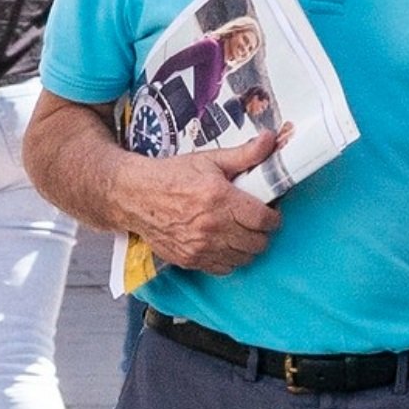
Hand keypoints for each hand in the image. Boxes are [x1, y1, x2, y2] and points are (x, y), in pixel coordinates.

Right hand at [119, 126, 291, 275]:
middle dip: (263, 232)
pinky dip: (229, 259)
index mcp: (220, 199)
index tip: (271, 212)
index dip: (274, 217)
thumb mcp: (209, 159)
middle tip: (256, 222)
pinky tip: (224, 244)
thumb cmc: (171, 176)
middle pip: (258, 243)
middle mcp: (212, 227)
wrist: (135, 196)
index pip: (264, 220)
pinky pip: (223, 269)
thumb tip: (271, 139)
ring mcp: (200, 247)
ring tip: (241, 233)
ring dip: (247, 248)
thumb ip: (245, 153)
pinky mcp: (190, 259)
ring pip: (243, 259)